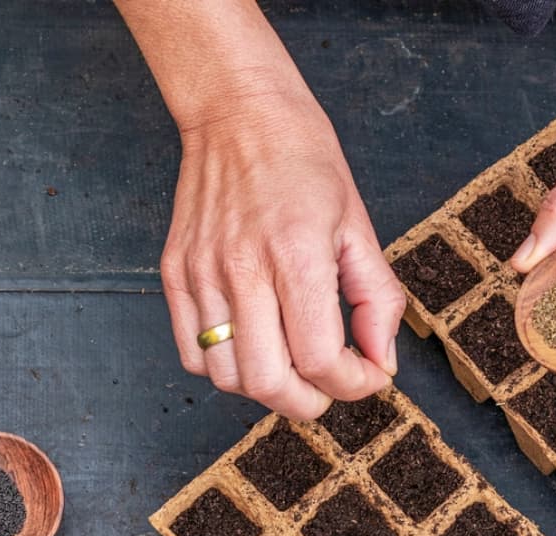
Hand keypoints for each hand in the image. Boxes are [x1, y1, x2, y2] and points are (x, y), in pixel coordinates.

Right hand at [161, 87, 402, 418]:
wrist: (239, 113)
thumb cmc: (304, 161)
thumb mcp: (359, 226)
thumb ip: (377, 299)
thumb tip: (381, 361)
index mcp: (297, 255)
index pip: (321, 360)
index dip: (352, 385)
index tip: (367, 373)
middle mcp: (242, 269)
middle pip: (269, 383)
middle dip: (310, 402)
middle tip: (330, 384)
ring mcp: (201, 273)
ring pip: (227, 378)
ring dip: (267, 387)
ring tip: (292, 362)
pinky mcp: (174, 273)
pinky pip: (192, 353)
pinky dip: (226, 367)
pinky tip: (253, 343)